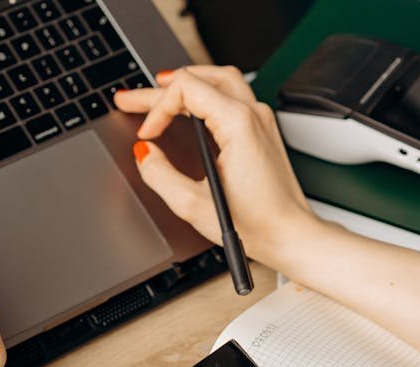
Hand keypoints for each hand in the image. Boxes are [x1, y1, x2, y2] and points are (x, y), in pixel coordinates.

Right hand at [116, 66, 419, 359]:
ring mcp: (261, 120)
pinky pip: (232, 94)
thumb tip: (144, 154)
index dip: (157, 108)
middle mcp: (253, 115)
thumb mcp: (192, 204)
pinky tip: (190, 104)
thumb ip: (159, 175)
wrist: (289, 235)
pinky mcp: (262, 130)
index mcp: (238, 124)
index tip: (147, 135)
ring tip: (158, 87)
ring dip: (186, 81)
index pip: (186, 89)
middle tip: (130, 98)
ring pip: (220, 79)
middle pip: (200, 79)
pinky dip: (204, 91)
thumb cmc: (254, 224)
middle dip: (159, 88)